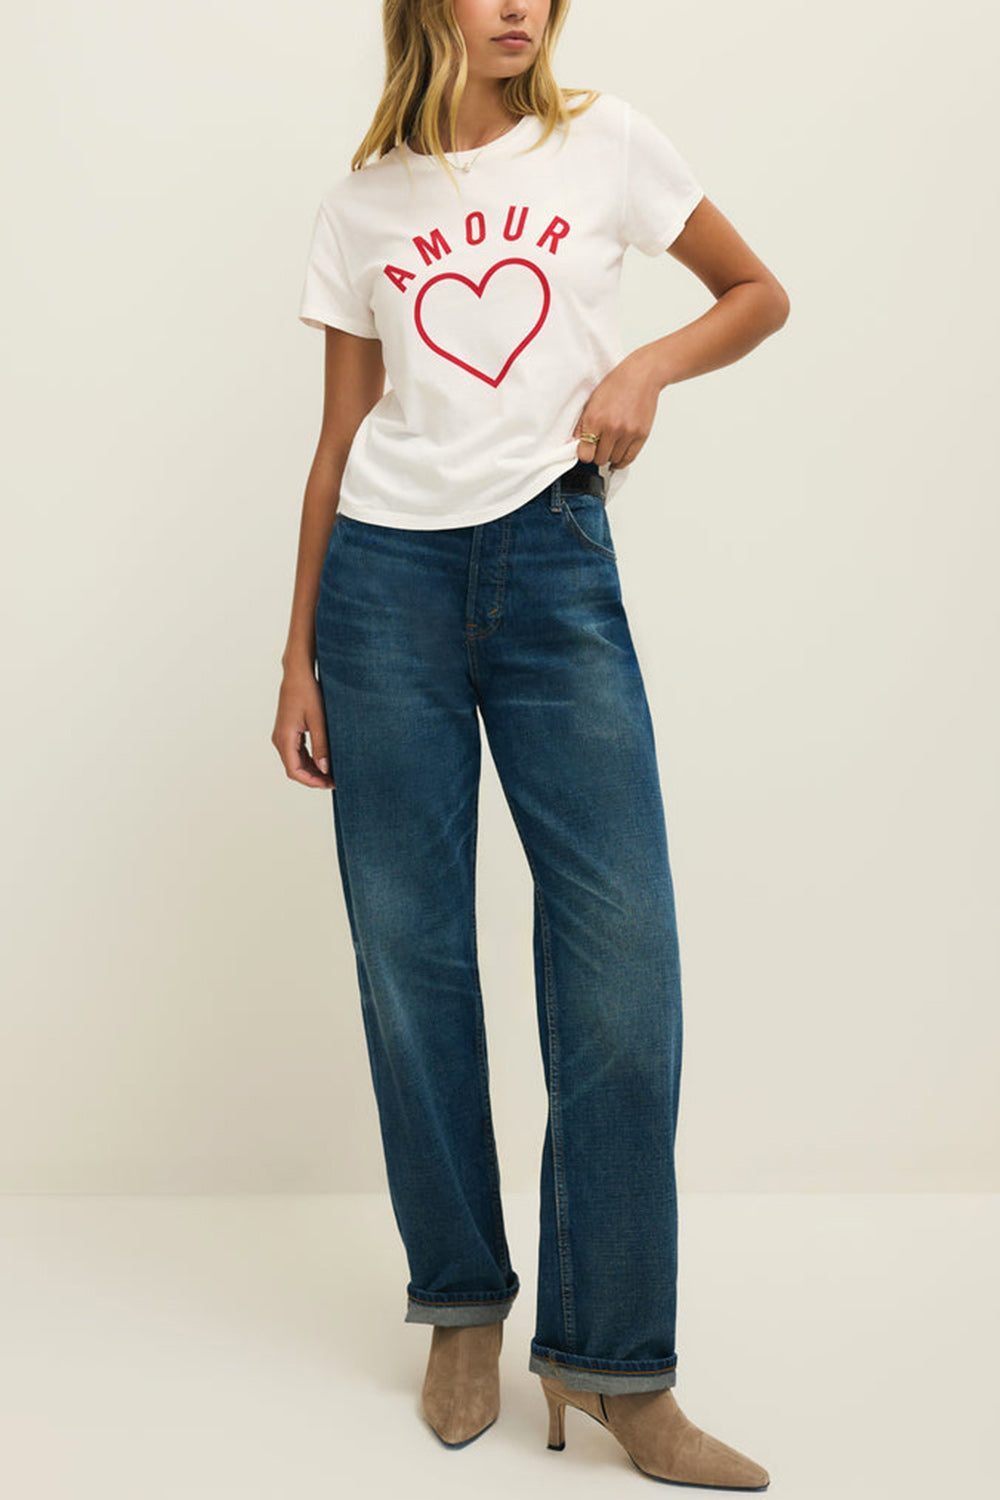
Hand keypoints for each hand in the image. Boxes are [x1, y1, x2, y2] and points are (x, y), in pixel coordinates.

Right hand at [272, 661, 334, 788]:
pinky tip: (323, 761)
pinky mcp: (287, 731)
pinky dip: (309, 760)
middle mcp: (280, 739)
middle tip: (334, 781)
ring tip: (331, 773)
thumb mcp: (318, 720)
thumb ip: (321, 746)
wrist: (297, 674)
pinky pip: (296, 752)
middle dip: (313, 778)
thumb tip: (324, 769)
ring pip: (295, 762)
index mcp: (284, 738)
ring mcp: (282, 736)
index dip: (311, 781)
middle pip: (294, 769)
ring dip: (312, 770)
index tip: (329, 784)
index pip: (295, 771)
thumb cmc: (307, 693)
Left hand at [574, 351, 660, 470]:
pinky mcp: (641, 436)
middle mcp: (612, 428)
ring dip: (610, 455)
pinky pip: (629, 459)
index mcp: (595, 419)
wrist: (642, 376)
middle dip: (597, 454)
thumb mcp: (592, 402)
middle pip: (599, 459)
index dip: (584, 454)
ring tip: (610, 445)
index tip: (586, 451)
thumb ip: (582, 425)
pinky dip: (622, 461)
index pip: (584, 454)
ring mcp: (628, 434)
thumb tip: (574, 443)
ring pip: (614, 460)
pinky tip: (618, 456)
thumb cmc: (617, 385)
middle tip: (599, 445)